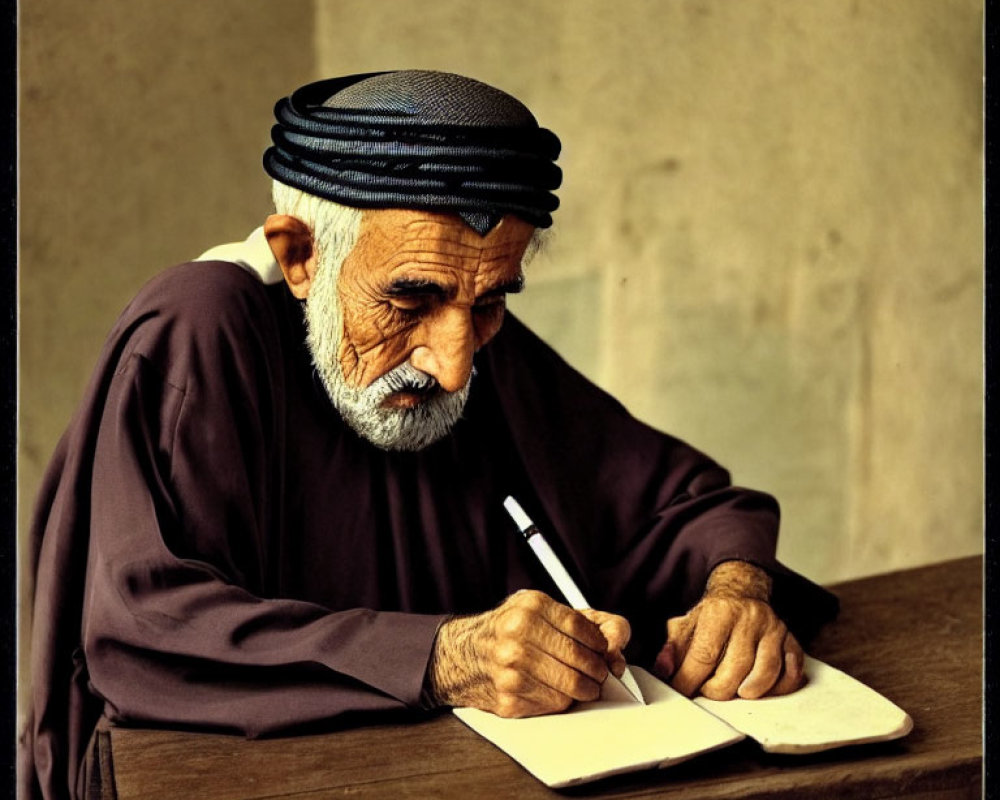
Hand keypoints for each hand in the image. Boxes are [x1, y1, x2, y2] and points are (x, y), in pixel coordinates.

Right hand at [427, 590, 630, 716]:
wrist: (462, 655)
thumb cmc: (509, 631)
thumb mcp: (541, 611)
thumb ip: (586, 621)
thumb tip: (618, 644)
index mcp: (531, 607)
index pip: (584, 629)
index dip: (601, 644)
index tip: (602, 650)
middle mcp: (519, 635)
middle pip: (582, 660)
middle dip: (598, 670)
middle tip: (597, 672)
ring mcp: (512, 669)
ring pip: (572, 687)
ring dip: (583, 689)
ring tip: (579, 683)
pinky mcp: (509, 698)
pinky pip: (554, 705)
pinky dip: (560, 700)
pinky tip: (551, 688)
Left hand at [654, 561, 803, 699]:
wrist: (742, 591)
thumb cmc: (713, 615)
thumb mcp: (686, 624)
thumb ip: (673, 648)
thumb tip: (664, 670)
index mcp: (719, 612)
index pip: (704, 655)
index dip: (690, 680)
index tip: (682, 692)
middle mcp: (749, 618)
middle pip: (736, 668)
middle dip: (718, 690)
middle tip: (708, 692)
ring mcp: (773, 628)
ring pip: (766, 671)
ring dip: (749, 690)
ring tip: (735, 692)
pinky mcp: (790, 639)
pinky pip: (792, 669)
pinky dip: (782, 685)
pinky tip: (766, 688)